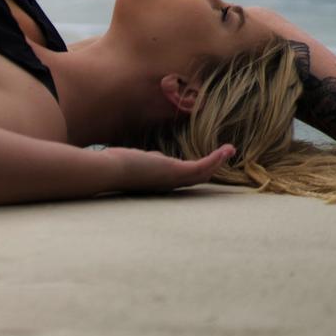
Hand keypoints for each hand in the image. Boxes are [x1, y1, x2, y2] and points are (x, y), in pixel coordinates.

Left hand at [102, 144, 236, 194]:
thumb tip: (155, 155)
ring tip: (229, 151)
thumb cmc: (113, 166)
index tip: (207, 162)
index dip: (196, 170)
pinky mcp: (175, 172)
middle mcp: (168, 185)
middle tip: (224, 157)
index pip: (181, 177)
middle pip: (196, 178)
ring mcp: (173, 181)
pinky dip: (215, 160)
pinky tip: (227, 150)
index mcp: (159, 181)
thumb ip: (148, 159)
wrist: (105, 171)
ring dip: (218, 163)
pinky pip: (201, 168)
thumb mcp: (135, 159)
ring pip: (202, 174)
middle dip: (212, 168)